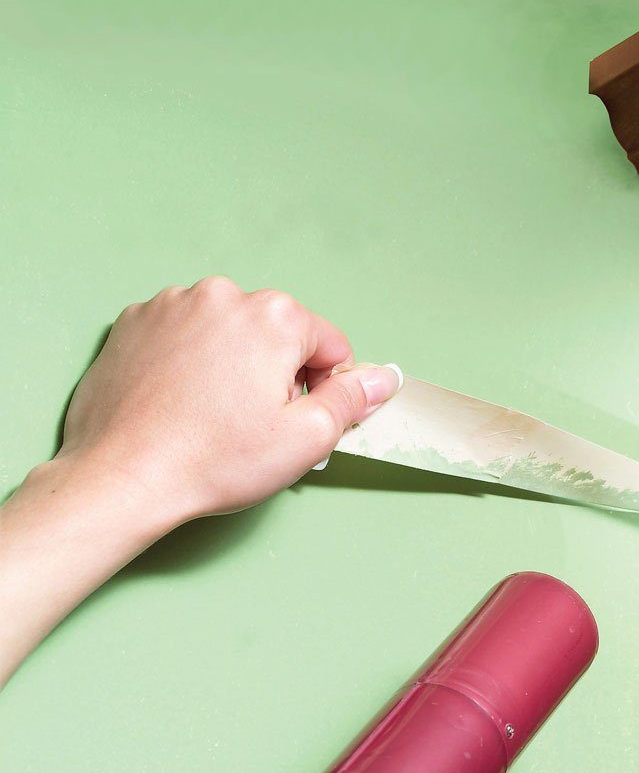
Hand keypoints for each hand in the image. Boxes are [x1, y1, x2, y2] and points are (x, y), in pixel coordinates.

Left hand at [61, 275, 399, 527]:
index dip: (324, 386)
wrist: (124, 476)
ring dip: (232, 366)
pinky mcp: (134, 323)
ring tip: (213, 416)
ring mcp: (171, 305)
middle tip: (255, 425)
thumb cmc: (212, 460)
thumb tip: (381, 378)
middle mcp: (222, 296)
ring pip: (228, 332)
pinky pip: (182, 335)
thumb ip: (350, 399)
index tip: (298, 418)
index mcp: (273, 317)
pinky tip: (182, 404)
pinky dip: (189, 362)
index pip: (327, 343)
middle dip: (276, 373)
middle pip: (276, 333)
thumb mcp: (306, 439)